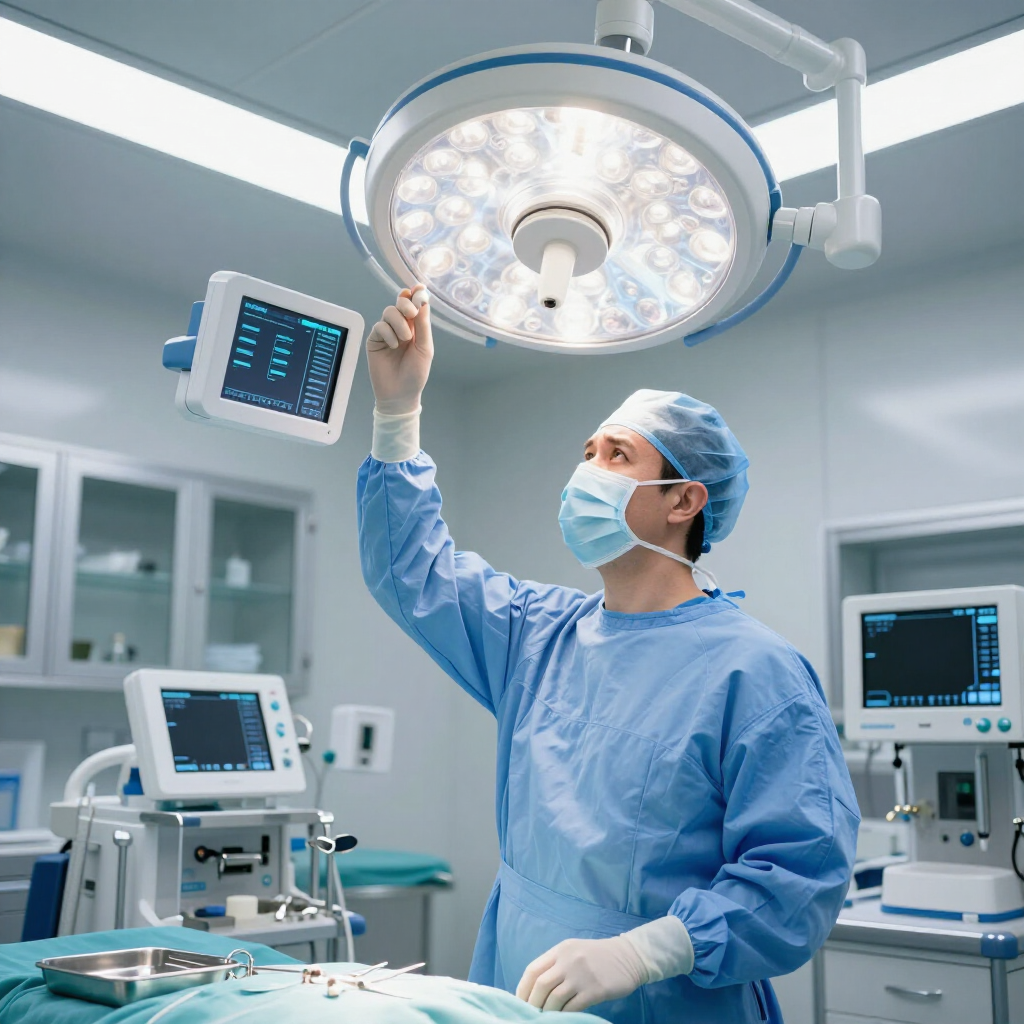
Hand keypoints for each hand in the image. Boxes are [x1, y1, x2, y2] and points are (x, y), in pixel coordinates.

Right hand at [366, 285, 431, 414]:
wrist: (400, 394)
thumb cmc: (416, 374)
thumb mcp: (425, 348)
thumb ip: (423, 325)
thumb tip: (424, 301)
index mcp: (415, 328)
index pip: (414, 305)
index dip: (416, 294)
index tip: (419, 288)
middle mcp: (401, 327)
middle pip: (400, 303)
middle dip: (406, 304)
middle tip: (411, 314)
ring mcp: (387, 333)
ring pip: (389, 312)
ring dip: (398, 322)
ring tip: (404, 339)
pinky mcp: (374, 340)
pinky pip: (379, 326)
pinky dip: (388, 333)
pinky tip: (393, 346)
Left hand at [515, 936, 647, 1012]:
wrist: (627, 956)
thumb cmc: (597, 956)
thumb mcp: (573, 952)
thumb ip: (556, 965)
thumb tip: (535, 988)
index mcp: (560, 950)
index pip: (532, 970)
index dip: (522, 988)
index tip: (520, 1002)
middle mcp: (568, 960)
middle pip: (541, 985)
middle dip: (532, 1003)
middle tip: (530, 1015)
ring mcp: (581, 975)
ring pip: (554, 998)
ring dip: (547, 1012)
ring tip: (545, 1019)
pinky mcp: (595, 989)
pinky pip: (573, 1007)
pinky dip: (564, 1015)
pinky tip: (562, 1018)